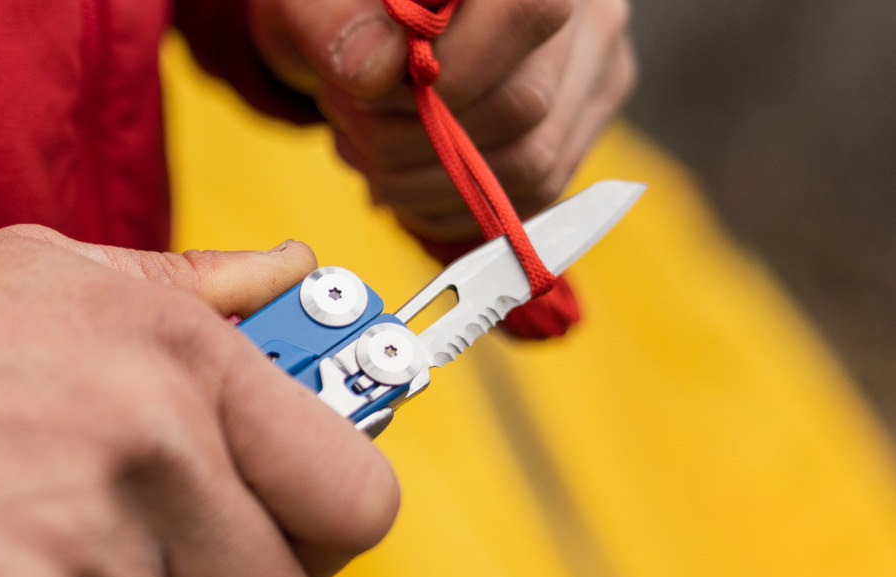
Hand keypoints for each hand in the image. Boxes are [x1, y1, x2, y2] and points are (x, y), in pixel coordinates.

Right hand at [0, 226, 399, 576]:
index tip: (308, 505)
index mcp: (184, 361)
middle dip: (240, 569)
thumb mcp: (57, 284)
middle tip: (180, 534)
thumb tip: (295, 274)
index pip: (356, 495)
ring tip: (70, 532)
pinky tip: (33, 554)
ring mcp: (89, 557)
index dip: (332, 513)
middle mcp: (151, 454)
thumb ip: (198, 284)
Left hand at [249, 0, 634, 239]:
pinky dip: (452, 206)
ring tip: (367, 153)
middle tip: (352, 125)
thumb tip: (371, 71)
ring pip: (529, 165)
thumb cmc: (347, 6)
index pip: (527, 11)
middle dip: (417, 137)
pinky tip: (401, 183)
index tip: (370, 89)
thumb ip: (331, 18)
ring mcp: (593, 76)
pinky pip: (528, 199)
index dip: (448, 69)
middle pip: (523, 105)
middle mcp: (588, 13)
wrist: (375, 24)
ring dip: (427, 181)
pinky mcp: (579, 131)